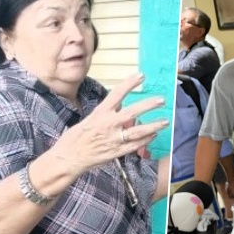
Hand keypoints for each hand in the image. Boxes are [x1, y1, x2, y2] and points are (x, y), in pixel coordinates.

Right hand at [50, 73, 168, 176]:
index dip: (130, 83)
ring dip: (154, 126)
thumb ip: (107, 113)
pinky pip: (135, 145)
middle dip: (148, 105)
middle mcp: (108, 125)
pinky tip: (153, 135)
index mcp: (100, 114)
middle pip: (132, 112)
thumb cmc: (76, 137)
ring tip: (165, 121)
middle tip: (161, 100)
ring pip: (138, 131)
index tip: (141, 76)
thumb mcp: (90, 119)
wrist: (68, 158)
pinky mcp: (117, 152)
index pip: (117, 94)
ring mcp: (114, 139)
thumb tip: (121, 106)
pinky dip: (146, 140)